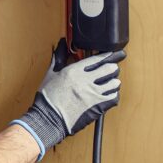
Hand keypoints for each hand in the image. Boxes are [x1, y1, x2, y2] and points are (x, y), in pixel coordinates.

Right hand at [13, 39, 123, 157]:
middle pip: (110, 68)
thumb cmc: (47, 99)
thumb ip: (59, 57)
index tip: (111, 55)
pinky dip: (113, 95)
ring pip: (114, 83)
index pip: (97, 58)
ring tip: (109, 83)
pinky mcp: (97, 107)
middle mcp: (86, 81)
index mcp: (74, 71)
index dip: (107, 55)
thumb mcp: (51, 74)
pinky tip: (108, 94)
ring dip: (113, 82)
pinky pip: (114, 97)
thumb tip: (62, 43)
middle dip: (112, 68)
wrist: (48, 119)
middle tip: (110, 69)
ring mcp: (93, 94)